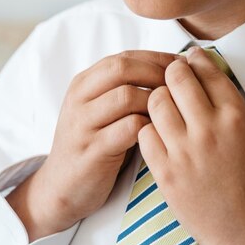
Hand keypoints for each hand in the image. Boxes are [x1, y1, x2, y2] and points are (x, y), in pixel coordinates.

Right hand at [7, 50, 176, 240]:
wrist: (61, 187)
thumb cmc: (93, 144)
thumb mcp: (100, 110)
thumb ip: (123, 89)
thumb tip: (171, 71)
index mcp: (84, 83)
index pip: (124, 57)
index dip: (157, 58)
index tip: (183, 67)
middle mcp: (80, 99)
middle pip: (122, 68)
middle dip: (158, 72)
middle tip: (183, 85)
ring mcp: (83, 124)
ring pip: (126, 96)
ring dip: (156, 101)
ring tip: (176, 110)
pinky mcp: (92, 150)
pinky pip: (128, 129)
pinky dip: (151, 127)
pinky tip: (163, 133)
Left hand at [139, 47, 244, 244]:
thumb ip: (226, 104)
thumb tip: (202, 72)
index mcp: (237, 116)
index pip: (207, 70)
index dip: (194, 60)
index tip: (189, 59)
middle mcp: (210, 128)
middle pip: (176, 77)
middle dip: (171, 73)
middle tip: (171, 78)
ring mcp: (185, 151)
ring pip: (155, 101)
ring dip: (158, 99)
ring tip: (164, 108)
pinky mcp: (166, 173)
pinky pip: (144, 133)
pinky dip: (149, 129)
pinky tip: (159, 135)